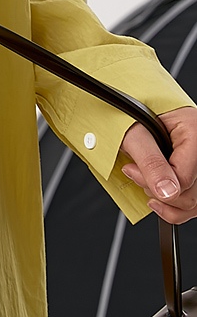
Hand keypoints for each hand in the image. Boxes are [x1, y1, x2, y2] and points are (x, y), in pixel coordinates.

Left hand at [120, 107, 196, 222]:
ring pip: (191, 202)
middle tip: (135, 172)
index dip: (154, 181)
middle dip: (158, 191)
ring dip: (164, 201)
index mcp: (194, 133)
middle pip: (190, 194)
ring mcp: (195, 164)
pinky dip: (171, 207)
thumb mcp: (136, 134)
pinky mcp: (190, 174)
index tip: (131, 170)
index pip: (183, 177)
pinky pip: (189, 203)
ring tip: (144, 181)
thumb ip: (151, 162)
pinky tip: (156, 197)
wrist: (126, 109)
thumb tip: (167, 192)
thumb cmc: (132, 113)